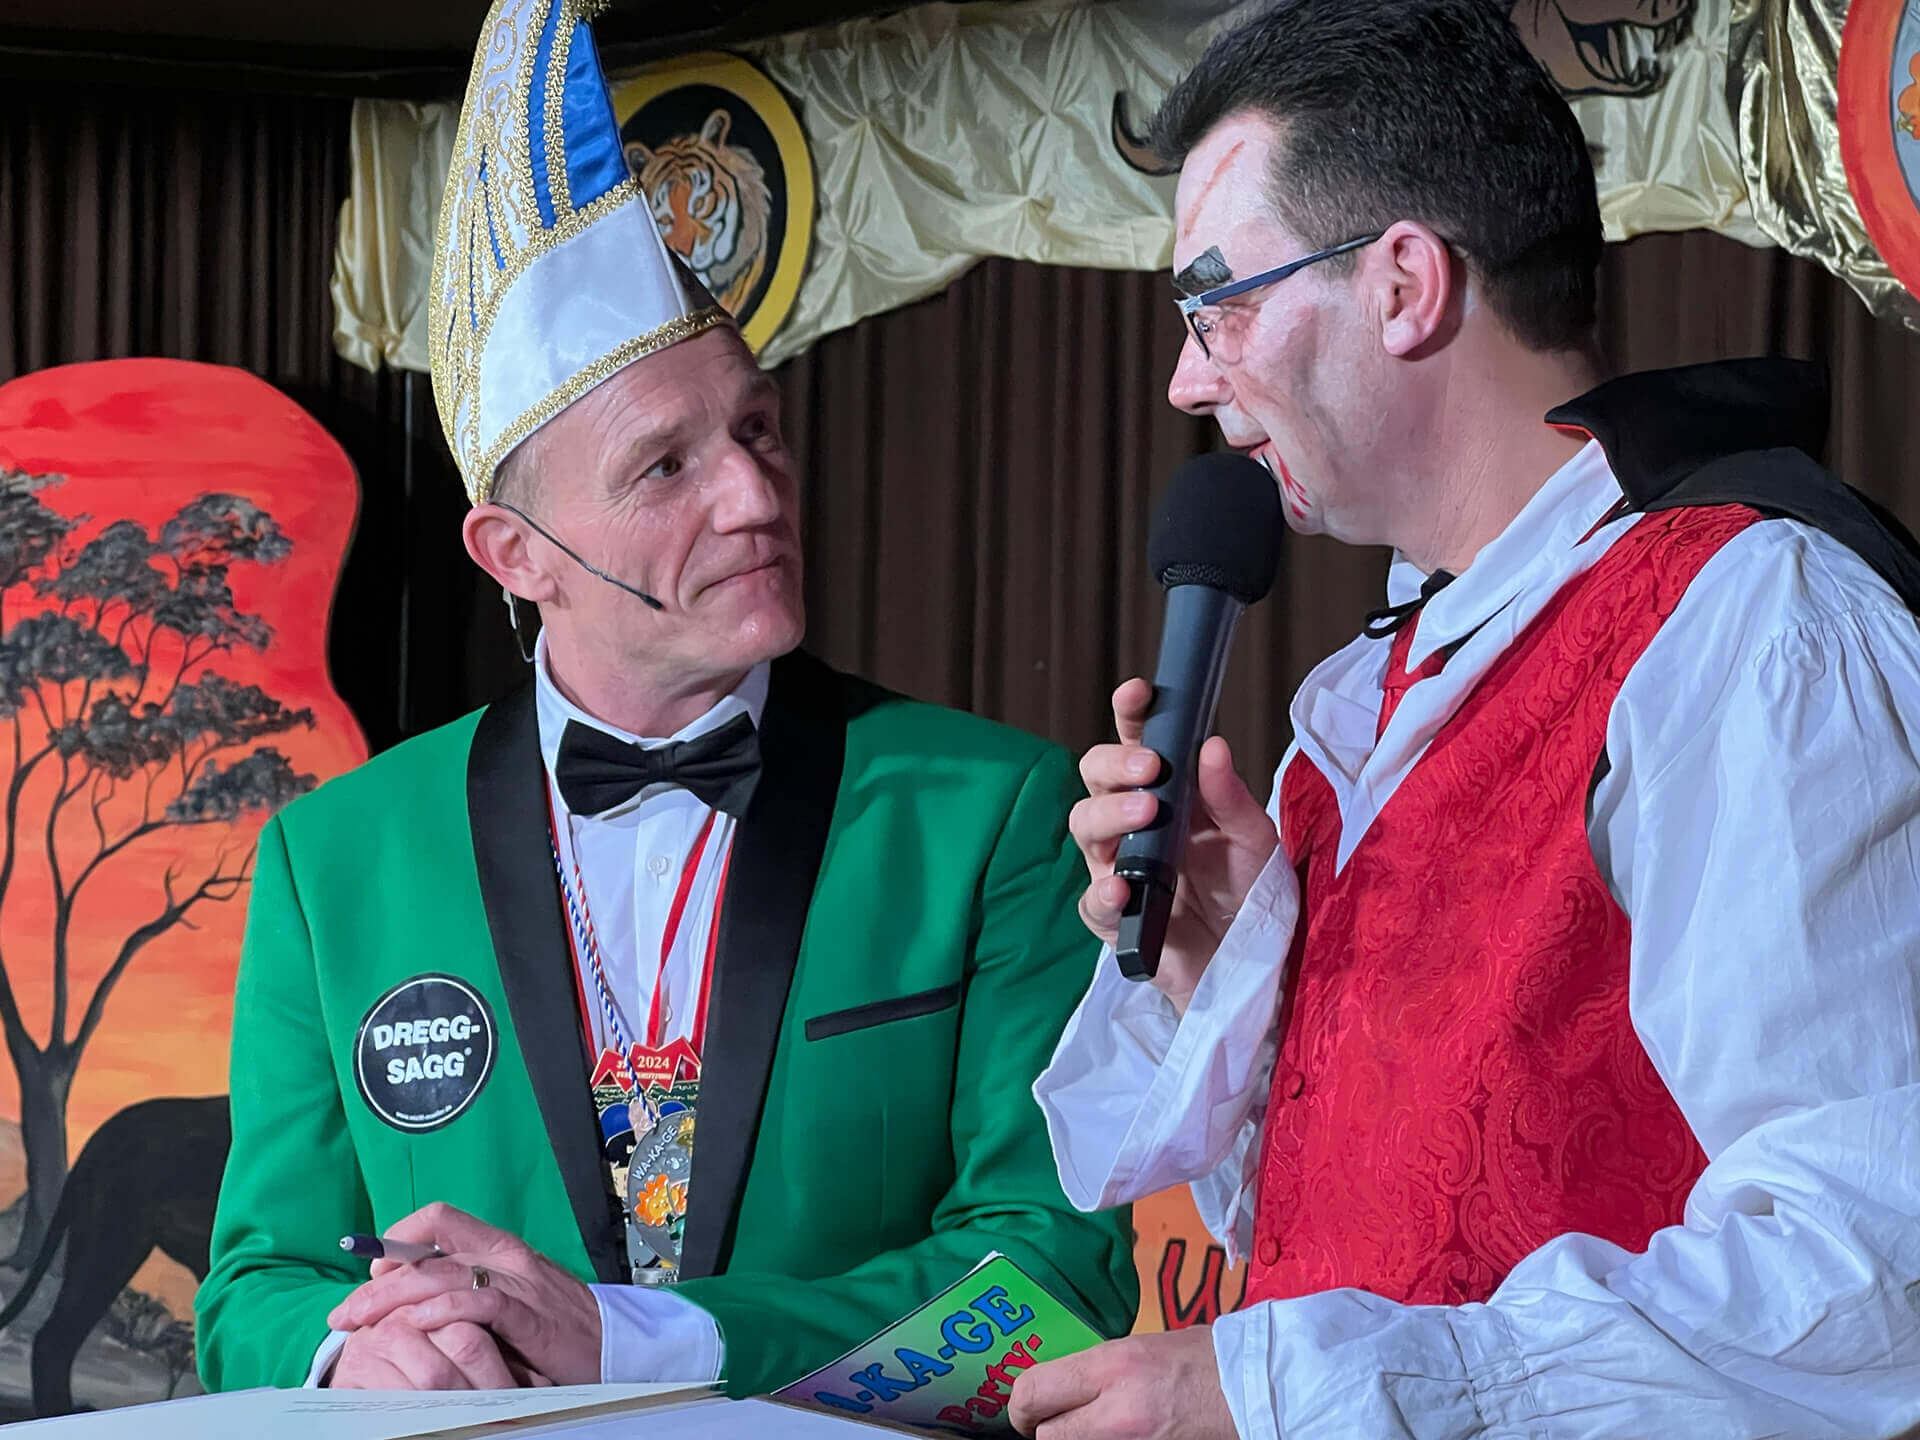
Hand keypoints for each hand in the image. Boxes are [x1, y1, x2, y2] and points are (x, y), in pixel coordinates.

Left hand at [327, 1202, 601, 1386]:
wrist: (617, 1346)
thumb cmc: (560, 1329)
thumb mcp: (514, 1300)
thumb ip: (474, 1292)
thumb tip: (415, 1299)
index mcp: (501, 1247)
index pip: (440, 1219)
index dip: (397, 1240)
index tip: (372, 1272)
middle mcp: (507, 1257)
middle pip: (427, 1254)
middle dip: (376, 1283)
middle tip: (343, 1313)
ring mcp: (519, 1284)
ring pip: (442, 1276)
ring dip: (392, 1300)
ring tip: (359, 1323)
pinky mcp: (529, 1316)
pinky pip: (477, 1304)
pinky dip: (439, 1311)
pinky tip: (413, 1326)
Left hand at [1008, 1327, 1235, 1439]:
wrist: (1260, 1388)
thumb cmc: (1206, 1358)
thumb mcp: (1142, 1346)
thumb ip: (1100, 1370)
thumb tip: (1065, 1387)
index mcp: (1112, 1366)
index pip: (1034, 1391)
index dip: (1022, 1406)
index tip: (1028, 1410)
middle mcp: (1116, 1410)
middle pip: (1047, 1438)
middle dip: (1045, 1432)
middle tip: (1052, 1426)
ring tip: (1089, 1430)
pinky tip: (1117, 1438)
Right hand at [1071, 677, 1277, 1011]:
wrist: (1245, 964)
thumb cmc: (1244, 891)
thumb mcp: (1253, 840)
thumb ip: (1229, 798)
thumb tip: (1212, 746)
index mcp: (1167, 793)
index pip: (1137, 744)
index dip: (1131, 715)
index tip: (1138, 693)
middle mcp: (1132, 824)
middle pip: (1095, 778)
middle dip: (1115, 765)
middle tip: (1149, 769)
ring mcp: (1117, 867)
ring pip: (1084, 828)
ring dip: (1109, 814)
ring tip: (1145, 815)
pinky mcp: (1114, 919)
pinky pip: (1092, 901)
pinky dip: (1102, 893)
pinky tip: (1121, 887)